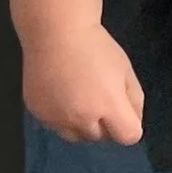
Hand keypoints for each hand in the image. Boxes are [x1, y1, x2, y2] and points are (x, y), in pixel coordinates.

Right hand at [8, 0, 141, 142]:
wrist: (56, 34)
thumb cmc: (98, 49)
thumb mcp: (126, 72)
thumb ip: (134, 101)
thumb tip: (134, 123)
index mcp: (108, 105)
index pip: (128, 136)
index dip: (130, 126)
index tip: (124, 110)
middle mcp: (81, 118)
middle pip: (101, 138)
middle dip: (106, 125)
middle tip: (101, 99)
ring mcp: (55, 118)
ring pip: (76, 137)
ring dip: (83, 126)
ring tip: (81, 100)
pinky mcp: (37, 113)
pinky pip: (55, 126)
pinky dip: (62, 118)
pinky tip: (63, 96)